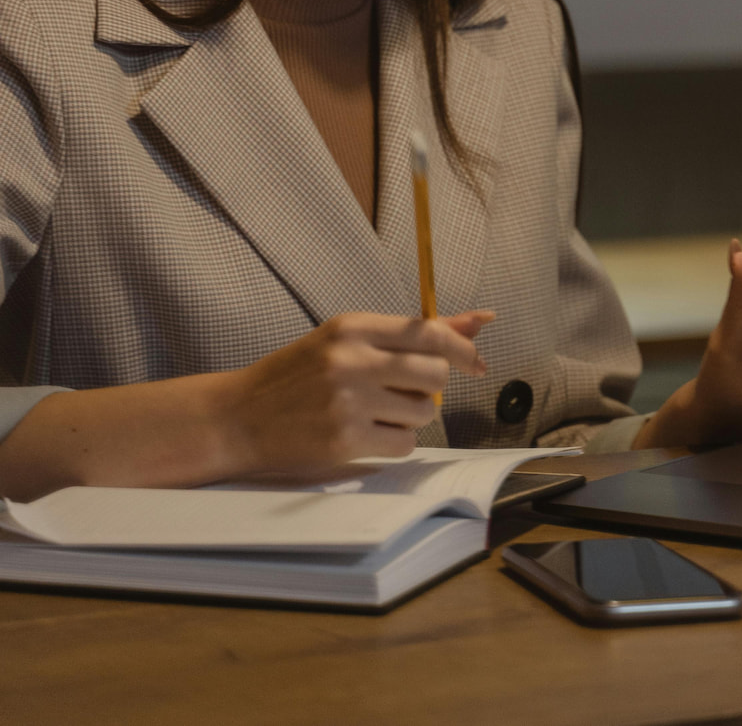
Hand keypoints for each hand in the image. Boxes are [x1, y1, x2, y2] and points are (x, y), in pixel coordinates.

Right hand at [218, 309, 493, 478]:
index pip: (429, 333)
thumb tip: (479, 320)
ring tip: (375, 411)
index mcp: (352, 326)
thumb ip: (411, 333)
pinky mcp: (344, 440)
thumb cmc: (297, 375)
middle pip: (434, 374)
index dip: (461, 349)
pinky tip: (367, 434)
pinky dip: (395, 442)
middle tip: (404, 391)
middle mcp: (352, 359)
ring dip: (411, 416)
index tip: (475, 362)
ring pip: (423, 411)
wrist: (239, 416)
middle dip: (430, 387)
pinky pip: (403, 444)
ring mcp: (348, 401)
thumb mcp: (345, 340)